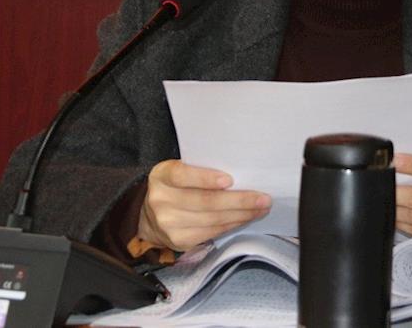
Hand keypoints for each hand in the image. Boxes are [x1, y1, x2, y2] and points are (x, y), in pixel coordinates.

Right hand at [137, 159, 270, 250]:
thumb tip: (241, 175)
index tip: (230, 180)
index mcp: (161, 176)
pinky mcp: (179, 241)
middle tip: (263, 198)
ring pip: (212, 220)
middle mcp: (161, 200)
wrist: (148, 217)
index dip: (206, 178)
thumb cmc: (175, 187)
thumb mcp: (179, 171)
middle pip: (204, 202)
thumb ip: (200, 170)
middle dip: (239, 201)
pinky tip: (246, 218)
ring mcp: (169, 224)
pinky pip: (212, 233)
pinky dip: (232, 225)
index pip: (182, 175)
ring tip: (261, 208)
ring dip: (241, 215)